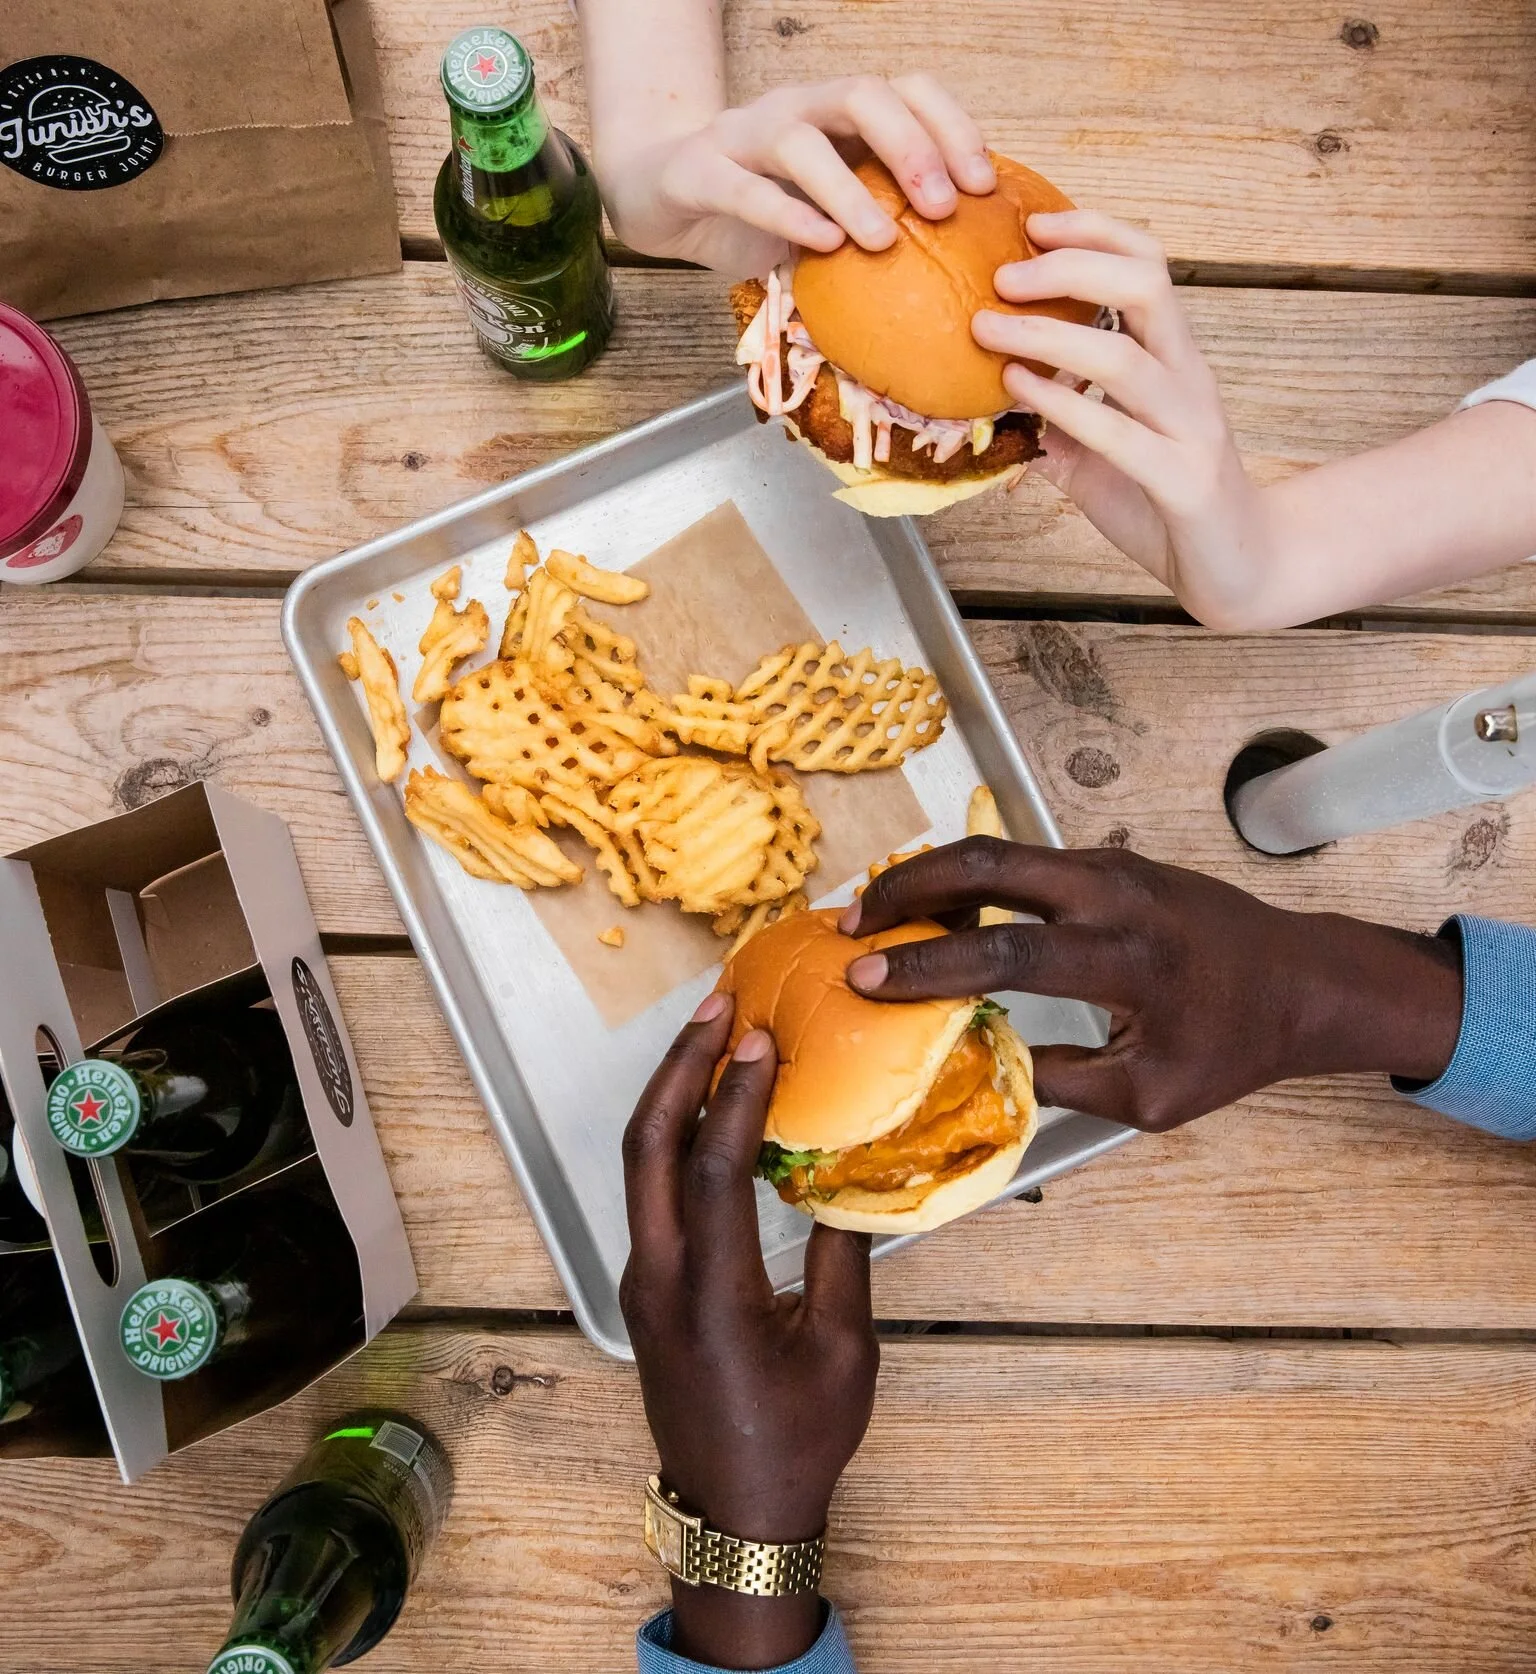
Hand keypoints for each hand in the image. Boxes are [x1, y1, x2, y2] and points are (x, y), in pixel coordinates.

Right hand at [601, 74, 994, 274]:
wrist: (660, 200)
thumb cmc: (756, 208)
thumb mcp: (826, 212)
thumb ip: (877, 221)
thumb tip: (957, 274)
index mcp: (837, 114)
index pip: (907, 90)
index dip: (951, 127)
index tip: (983, 186)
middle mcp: (796, 110)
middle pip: (862, 95)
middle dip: (911, 147)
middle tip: (942, 207)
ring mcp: (744, 136)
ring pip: (802, 141)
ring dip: (850, 189)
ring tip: (882, 240)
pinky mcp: (699, 173)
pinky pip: (745, 189)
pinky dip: (787, 215)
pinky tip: (822, 245)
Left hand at [621, 992, 878, 1668]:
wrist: (734, 1514)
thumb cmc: (798, 1439)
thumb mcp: (844, 1351)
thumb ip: (842, 1255)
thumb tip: (847, 1169)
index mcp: (712, 1296)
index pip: (713, 1170)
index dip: (735, 1096)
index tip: (761, 1037)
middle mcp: (660, 1278)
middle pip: (646, 1147)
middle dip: (678, 1068)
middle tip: (717, 1006)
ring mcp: (643, 1280)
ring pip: (638, 1165)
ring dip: (670, 1094)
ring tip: (710, 1037)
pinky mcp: (646, 1285)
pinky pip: (649, 1190)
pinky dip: (673, 1135)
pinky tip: (710, 1107)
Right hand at [841, 838, 1462, 1131]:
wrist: (1300, 979)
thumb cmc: (1230, 1045)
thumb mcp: (1151, 1098)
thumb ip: (1062, 1082)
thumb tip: (976, 1064)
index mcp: (1130, 960)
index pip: (1009, 951)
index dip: (929, 966)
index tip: (865, 979)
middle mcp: (1116, 895)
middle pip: (989, 864)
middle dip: (908, 888)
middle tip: (850, 925)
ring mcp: (1111, 865)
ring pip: (1000, 850)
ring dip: (930, 876)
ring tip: (876, 915)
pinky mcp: (1108, 858)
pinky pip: (1023, 859)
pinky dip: (967, 878)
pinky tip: (933, 909)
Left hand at [970, 212, 1272, 630]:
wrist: (1239, 567)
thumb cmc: (1165, 501)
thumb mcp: (1098, 453)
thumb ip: (1053, 420)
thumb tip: (985, 398)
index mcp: (1172, 357)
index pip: (1148, 263)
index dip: (1094, 231)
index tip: (1031, 223)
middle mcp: (1186, 378)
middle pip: (1144, 286)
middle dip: (1069, 267)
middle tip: (1002, 274)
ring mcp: (1189, 427)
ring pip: (1124, 358)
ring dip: (1048, 337)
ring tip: (989, 330)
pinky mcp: (1183, 481)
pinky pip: (1120, 435)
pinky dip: (1064, 408)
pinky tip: (1021, 393)